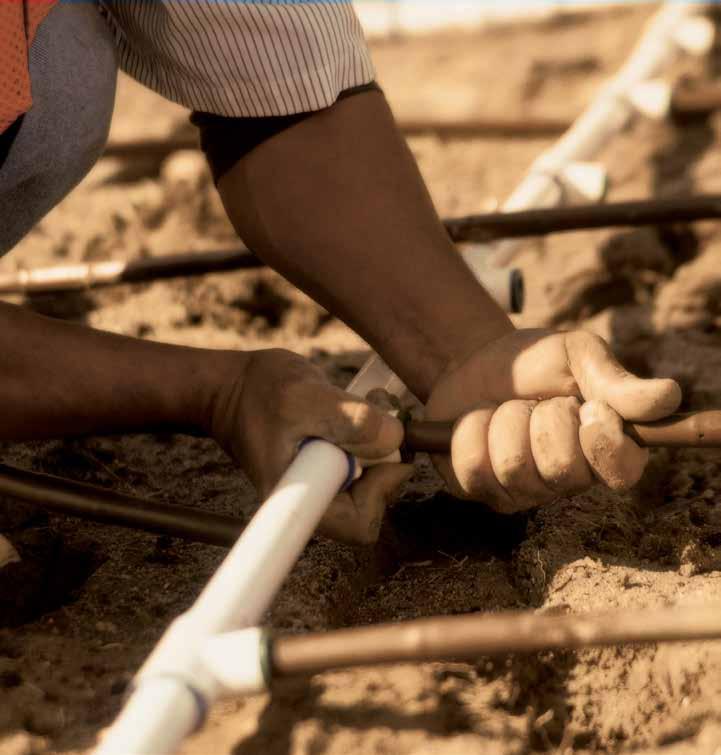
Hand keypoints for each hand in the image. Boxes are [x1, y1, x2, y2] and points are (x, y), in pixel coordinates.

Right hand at [207, 348, 411, 543]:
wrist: (231, 384)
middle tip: (382, 417)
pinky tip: (362, 410)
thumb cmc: (259, 391)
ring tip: (370, 405)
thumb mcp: (306, 397)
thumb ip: (351, 420)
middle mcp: (309, 501)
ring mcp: (318, 485)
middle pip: (370, 504)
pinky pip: (361, 464)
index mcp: (298, 499)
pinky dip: (370, 438)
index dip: (382, 491)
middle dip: (385, 461)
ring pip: (369, 482)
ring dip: (380, 445)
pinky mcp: (324, 467)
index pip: (358, 526)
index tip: (383, 449)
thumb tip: (395, 440)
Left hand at [425, 329, 681, 512]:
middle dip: (542, 419)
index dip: (603, 442)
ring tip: (505, 409)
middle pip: (561, 468)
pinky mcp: (481, 491)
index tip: (589, 407)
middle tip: (536, 402)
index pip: (622, 473)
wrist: (473, 360)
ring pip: (513, 467)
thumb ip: (614, 378)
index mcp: (605, 447)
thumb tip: (668, 397)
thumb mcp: (575, 354)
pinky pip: (473, 468)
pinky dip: (471, 431)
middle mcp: (569, 478)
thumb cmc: (533, 362)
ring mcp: (523, 491)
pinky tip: (478, 422)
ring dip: (503, 422)